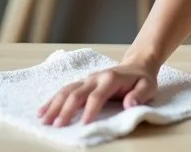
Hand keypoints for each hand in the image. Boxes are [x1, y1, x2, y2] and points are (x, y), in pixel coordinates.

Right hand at [37, 61, 157, 125]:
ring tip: (44, 120)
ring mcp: (87, 79)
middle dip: (66, 110)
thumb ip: (139, 95)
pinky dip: (53, 100)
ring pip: (67, 91)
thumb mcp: (148, 86)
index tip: (84, 124)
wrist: (136, 65)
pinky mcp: (82, 83)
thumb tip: (130, 105)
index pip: (97, 96)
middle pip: (77, 93)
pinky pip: (64, 90)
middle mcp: (95, 77)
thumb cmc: (141, 79)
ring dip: (55, 105)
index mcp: (111, 79)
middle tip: (58, 126)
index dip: (91, 110)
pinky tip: (42, 111)